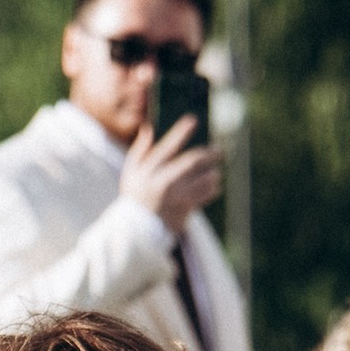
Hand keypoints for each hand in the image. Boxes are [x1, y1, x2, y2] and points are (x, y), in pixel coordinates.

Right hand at [116, 111, 224, 229]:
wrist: (137, 230)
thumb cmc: (135, 198)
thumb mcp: (130, 172)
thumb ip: (140, 150)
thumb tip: (147, 128)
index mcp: (149, 170)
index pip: (168, 147)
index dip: (181, 132)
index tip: (193, 120)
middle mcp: (163, 181)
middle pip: (192, 162)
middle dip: (208, 154)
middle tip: (219, 151)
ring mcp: (175, 196)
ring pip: (202, 179)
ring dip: (213, 173)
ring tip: (215, 171)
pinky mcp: (185, 209)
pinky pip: (205, 195)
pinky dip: (212, 188)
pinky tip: (214, 185)